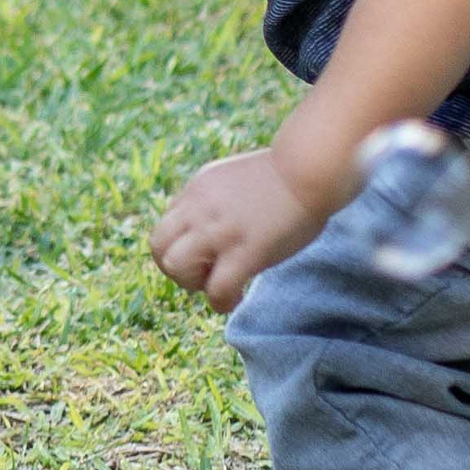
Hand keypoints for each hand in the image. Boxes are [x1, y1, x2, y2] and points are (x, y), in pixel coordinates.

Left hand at [150, 147, 331, 313]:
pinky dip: (221, 302)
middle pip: (158, 246)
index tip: (206, 254)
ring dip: (192, 283)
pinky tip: (236, 299)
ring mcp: (220, 230)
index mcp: (199, 188)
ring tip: (217, 286)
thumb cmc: (289, 173)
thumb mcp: (236, 177)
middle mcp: (200, 208)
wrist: (311, 168)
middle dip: (175, 268)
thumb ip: (219, 198)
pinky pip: (216, 289)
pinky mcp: (245, 251)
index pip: (168, 225)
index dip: (183, 245)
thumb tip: (218, 222)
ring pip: (176, 267)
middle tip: (204, 275)